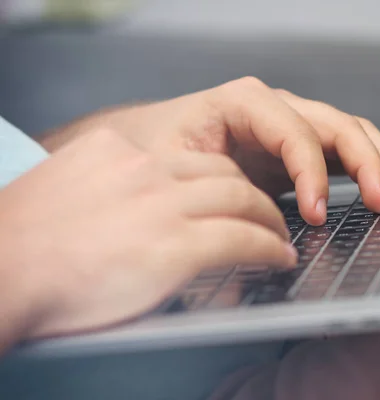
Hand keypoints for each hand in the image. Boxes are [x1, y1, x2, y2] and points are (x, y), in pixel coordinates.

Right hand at [0, 130, 295, 340]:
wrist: (0, 275)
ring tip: (279, 237)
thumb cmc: (20, 247)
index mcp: (116, 152)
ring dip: (269, 221)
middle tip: (268, 216)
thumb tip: (133, 206)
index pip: (188, 158)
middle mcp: (144, 171)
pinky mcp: (175, 246)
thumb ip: (105, 186)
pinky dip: (268, 248)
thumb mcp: (64, 191)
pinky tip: (277, 257)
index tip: (234, 194)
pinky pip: (243, 239)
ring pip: (242, 200)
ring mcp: (162, 206)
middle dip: (253, 197)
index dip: (221, 180)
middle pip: (223, 174)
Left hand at [42, 77, 379, 225]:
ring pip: (349, 132)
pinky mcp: (296, 148)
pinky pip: (343, 149)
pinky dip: (368, 167)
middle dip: (366, 162)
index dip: (312, 173)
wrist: (148, 145)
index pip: (294, 132)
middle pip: (336, 125)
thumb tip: (253, 236)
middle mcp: (273, 108)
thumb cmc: (157, 154)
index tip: (316, 214)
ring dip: (379, 161)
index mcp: (243, 103)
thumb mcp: (174, 170)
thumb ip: (211, 193)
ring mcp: (289, 124)